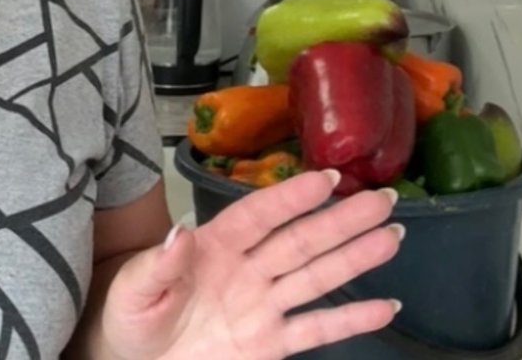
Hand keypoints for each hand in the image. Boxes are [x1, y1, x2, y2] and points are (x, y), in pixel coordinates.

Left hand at [98, 169, 402, 359]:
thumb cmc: (129, 317)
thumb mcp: (133, 289)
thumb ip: (158, 265)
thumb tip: (179, 233)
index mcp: (214, 246)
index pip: (259, 216)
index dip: (291, 197)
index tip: (326, 178)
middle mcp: (247, 269)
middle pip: (300, 240)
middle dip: (341, 220)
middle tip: (382, 199)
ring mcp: (262, 305)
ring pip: (316, 277)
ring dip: (355, 258)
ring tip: (392, 237)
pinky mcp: (270, 343)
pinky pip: (315, 329)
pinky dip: (351, 320)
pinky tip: (385, 307)